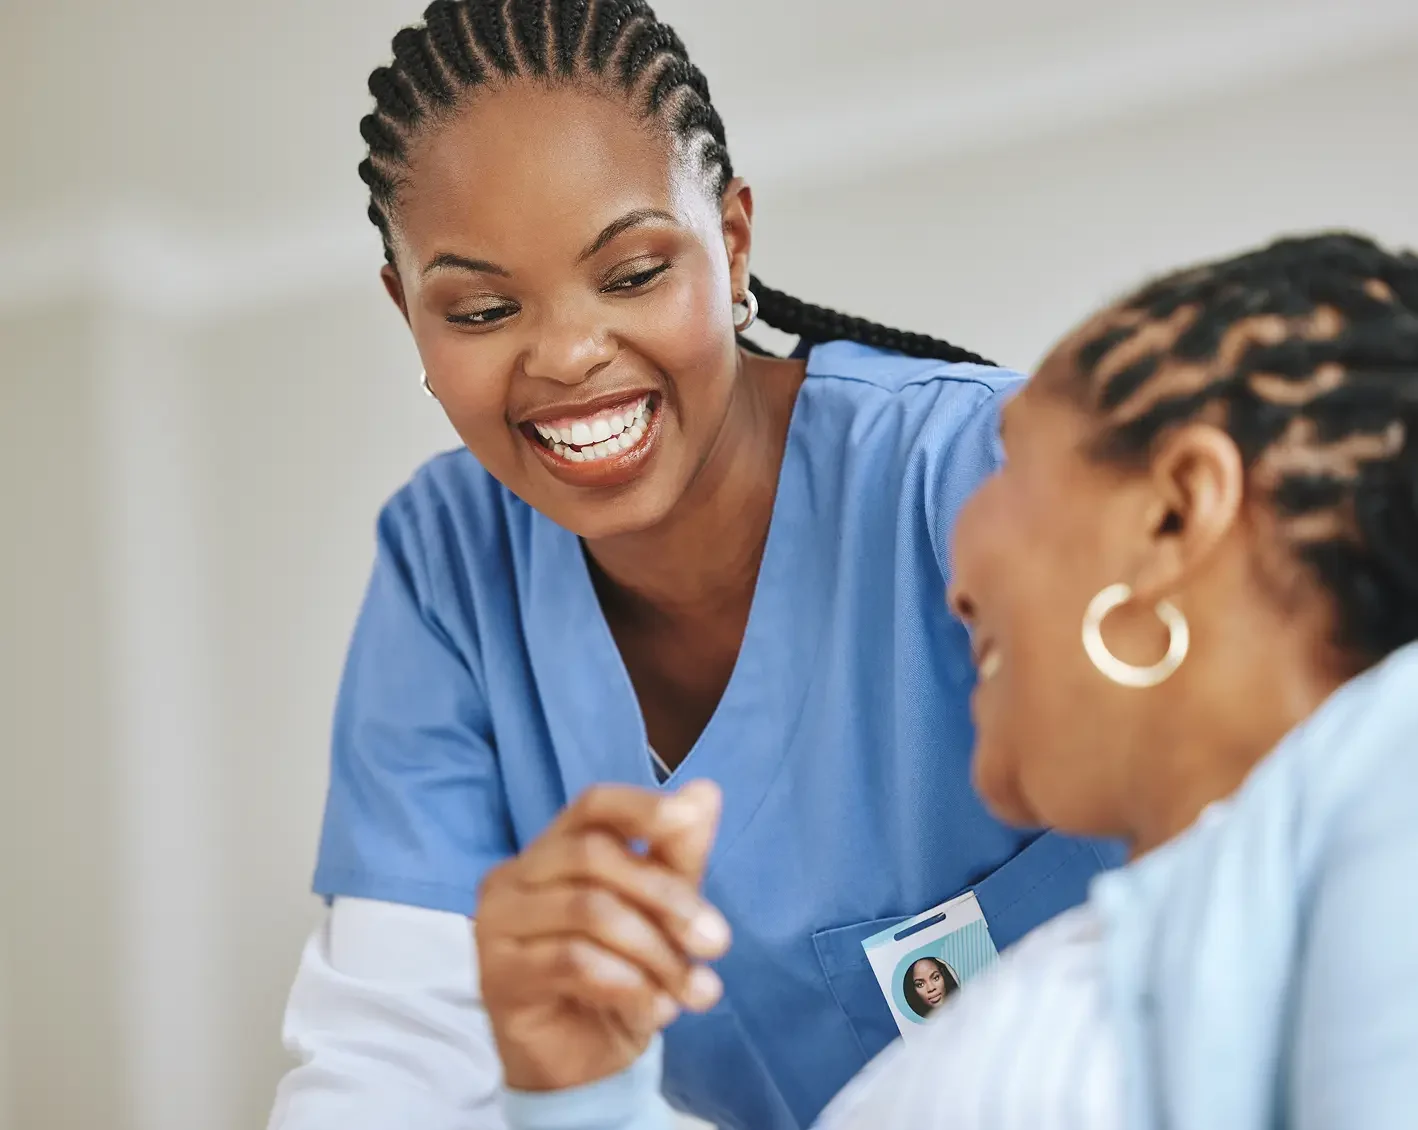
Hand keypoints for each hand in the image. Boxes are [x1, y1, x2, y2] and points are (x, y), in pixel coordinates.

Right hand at [476, 780, 729, 1091]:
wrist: (586, 1066)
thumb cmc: (621, 976)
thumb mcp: (662, 914)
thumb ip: (677, 856)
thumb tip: (706, 793)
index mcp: (554, 850)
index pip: (593, 805)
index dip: (642, 806)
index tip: (690, 821)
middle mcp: (514, 876)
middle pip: (595, 856)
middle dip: (667, 898)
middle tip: (716, 943)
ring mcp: (496, 925)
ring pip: (588, 911)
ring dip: (655, 953)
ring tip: (691, 991)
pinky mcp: (497, 976)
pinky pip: (572, 962)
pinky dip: (629, 984)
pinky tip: (655, 1010)